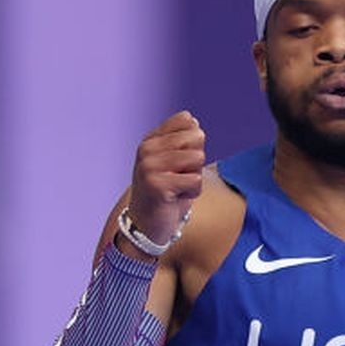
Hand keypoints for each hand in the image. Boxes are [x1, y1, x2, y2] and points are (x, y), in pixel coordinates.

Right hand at [126, 110, 205, 244]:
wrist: (146, 225)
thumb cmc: (166, 193)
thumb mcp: (174, 161)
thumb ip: (183, 140)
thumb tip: (193, 121)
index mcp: (151, 139)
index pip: (186, 120)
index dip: (193, 143)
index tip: (178, 162)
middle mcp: (146, 149)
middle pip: (196, 138)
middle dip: (196, 162)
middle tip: (179, 178)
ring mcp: (149, 166)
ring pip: (198, 158)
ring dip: (194, 178)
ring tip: (177, 188)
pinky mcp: (157, 185)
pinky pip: (195, 180)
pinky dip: (192, 193)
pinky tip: (175, 199)